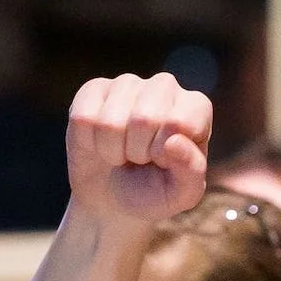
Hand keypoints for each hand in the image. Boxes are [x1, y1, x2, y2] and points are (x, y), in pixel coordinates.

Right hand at [66, 71, 210, 227]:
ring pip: (111, 121)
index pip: (179, 122)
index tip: (163, 162)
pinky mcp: (95, 88)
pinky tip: (100, 143)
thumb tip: (174, 142)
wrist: (113, 198)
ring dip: (113, 150)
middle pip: (144, 118)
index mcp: (196, 107)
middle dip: (137, 152)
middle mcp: (165, 86)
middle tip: (140, 160)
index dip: (164, 153)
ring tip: (122, 154)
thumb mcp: (181, 194)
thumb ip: (191, 171)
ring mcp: (129, 83)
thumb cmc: (154, 192)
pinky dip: (90, 143)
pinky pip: (84, 119)